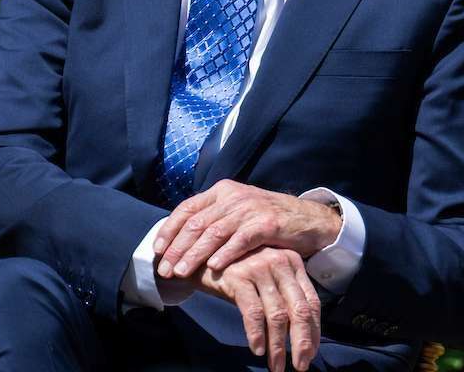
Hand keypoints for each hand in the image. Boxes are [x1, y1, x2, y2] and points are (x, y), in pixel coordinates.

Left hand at [154, 180, 340, 278]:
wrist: (307, 219)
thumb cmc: (266, 221)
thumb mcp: (237, 213)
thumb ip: (213, 220)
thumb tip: (180, 241)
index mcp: (222, 191)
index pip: (187, 208)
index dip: (170, 229)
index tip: (157, 249)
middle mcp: (233, 196)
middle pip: (197, 223)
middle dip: (177, 248)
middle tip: (164, 269)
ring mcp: (250, 209)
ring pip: (214, 232)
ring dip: (194, 255)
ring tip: (181, 272)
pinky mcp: (267, 224)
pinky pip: (241, 240)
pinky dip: (225, 254)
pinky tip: (213, 268)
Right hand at [191, 246, 321, 371]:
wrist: (202, 258)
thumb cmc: (239, 274)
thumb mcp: (267, 280)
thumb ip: (284, 298)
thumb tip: (303, 338)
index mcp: (292, 262)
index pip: (312, 301)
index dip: (314, 331)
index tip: (311, 353)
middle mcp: (279, 262)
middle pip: (299, 309)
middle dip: (301, 342)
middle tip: (301, 366)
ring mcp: (259, 267)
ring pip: (277, 315)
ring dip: (277, 346)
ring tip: (276, 366)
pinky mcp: (238, 276)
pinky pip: (253, 312)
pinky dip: (256, 334)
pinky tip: (257, 349)